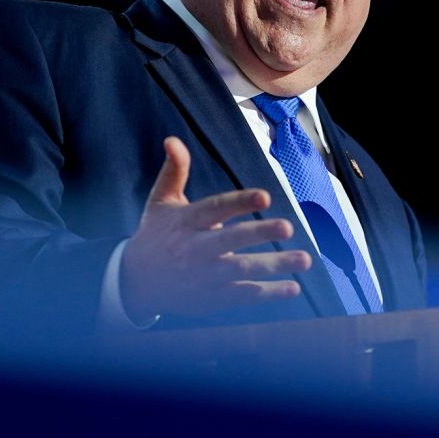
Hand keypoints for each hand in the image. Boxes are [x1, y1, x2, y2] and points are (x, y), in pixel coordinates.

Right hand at [120, 137, 309, 320]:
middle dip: (259, 233)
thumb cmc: (155, 235)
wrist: (134, 282)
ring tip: (304, 259)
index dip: (239, 202)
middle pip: (229, 240)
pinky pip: (242, 295)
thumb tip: (173, 140)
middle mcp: (194, 248)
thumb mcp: (160, 201)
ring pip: (241, 269)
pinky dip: (267, 293)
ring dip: (274, 265)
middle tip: (288, 227)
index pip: (215, 208)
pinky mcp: (210, 297)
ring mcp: (203, 275)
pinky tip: (292, 287)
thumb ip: (174, 171)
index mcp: (185, 221)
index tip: (265, 196)